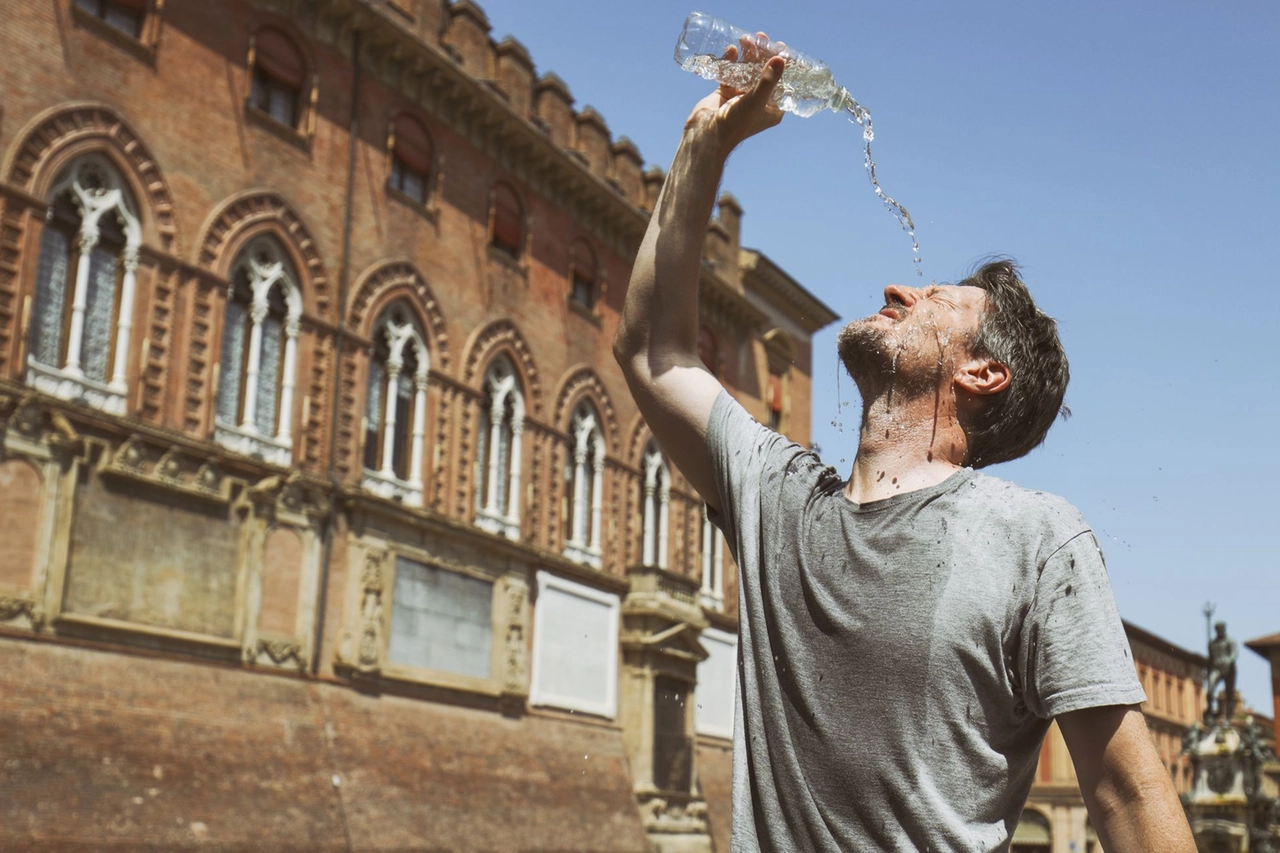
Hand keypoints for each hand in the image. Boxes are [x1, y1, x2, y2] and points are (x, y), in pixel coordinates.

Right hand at [684, 33, 785, 162]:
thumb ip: (768, 80)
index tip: (781, 48)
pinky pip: (730, 73)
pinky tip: (732, 50)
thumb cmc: (734, 125)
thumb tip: (780, 58)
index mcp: (771, 109)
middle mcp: (758, 102)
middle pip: (764, 73)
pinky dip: (731, 61)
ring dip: (747, 55)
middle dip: (763, 55)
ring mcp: (741, 97)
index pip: (783, 82)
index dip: (783, 65)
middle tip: (762, 38)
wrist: (705, 136)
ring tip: (747, 39)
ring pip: (747, 71)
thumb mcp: (756, 101)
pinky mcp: (725, 93)